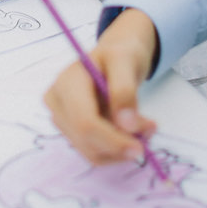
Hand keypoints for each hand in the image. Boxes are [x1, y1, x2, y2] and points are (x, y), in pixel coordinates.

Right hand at [43, 7, 158, 163]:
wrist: (112, 58)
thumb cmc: (118, 55)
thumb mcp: (125, 61)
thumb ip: (125, 90)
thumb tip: (127, 125)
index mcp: (66, 83)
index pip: (84, 122)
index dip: (113, 140)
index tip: (141, 148)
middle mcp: (57, 102)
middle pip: (86, 140)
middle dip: (120, 145)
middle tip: (149, 132)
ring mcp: (61, 117)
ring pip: (91, 151)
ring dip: (121, 149)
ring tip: (143, 128)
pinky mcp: (70, 130)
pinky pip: (94, 152)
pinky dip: (116, 149)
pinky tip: (129, 132)